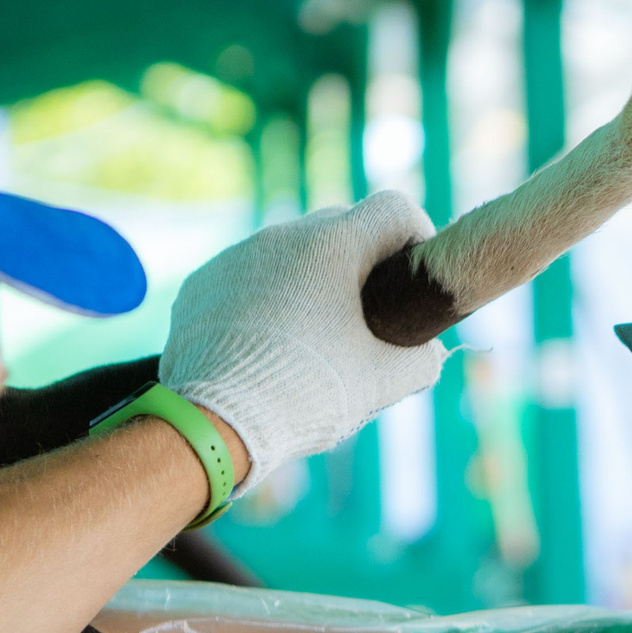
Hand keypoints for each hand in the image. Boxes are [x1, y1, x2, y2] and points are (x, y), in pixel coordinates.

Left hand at [160, 192, 447, 487]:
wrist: (217, 423)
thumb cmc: (308, 394)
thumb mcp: (386, 381)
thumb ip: (423, 357)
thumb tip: (428, 351)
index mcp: (333, 246)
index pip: (393, 209)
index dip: (417, 235)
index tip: (417, 275)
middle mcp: (282, 236)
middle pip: (341, 227)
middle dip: (364, 262)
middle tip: (372, 314)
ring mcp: (236, 257)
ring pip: (290, 253)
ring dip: (312, 281)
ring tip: (314, 339)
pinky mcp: (202, 282)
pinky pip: (248, 277)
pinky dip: (267, 301)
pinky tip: (269, 346)